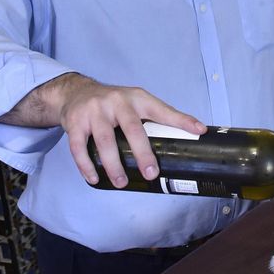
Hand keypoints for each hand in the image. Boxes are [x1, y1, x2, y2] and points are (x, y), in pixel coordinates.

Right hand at [52, 75, 204, 187]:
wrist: (75, 91)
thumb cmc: (113, 102)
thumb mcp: (136, 102)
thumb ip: (157, 116)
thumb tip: (191, 134)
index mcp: (137, 98)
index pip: (162, 110)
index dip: (181, 120)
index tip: (198, 131)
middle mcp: (116, 102)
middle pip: (132, 129)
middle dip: (143, 152)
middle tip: (151, 173)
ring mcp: (94, 112)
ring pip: (104, 140)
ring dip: (113, 164)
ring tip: (121, 182)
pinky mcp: (75, 122)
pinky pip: (78, 147)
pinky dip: (86, 165)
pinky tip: (94, 178)